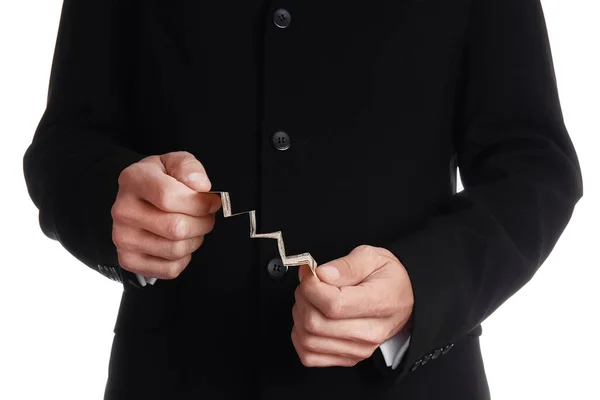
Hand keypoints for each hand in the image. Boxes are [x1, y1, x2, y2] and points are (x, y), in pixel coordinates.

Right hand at [111, 151, 220, 279]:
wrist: (138, 198)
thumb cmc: (161, 180)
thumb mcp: (175, 162)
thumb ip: (189, 168)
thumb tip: (200, 186)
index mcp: (133, 180)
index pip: (169, 197)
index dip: (199, 203)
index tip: (212, 202)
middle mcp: (123, 210)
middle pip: (176, 228)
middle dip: (202, 223)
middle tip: (206, 216)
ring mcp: (123, 238)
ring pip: (176, 250)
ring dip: (195, 240)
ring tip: (193, 227)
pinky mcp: (128, 260)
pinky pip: (170, 269)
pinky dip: (184, 259)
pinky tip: (179, 242)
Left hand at [292, 245, 413, 366]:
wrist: (406, 299)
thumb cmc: (388, 278)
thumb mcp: (371, 257)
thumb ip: (345, 265)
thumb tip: (321, 275)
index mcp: (380, 303)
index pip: (333, 304)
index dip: (311, 287)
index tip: (308, 273)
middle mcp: (370, 332)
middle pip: (315, 324)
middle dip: (303, 298)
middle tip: (308, 283)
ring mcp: (359, 349)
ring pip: (308, 340)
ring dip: (300, 316)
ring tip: (310, 299)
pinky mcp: (348, 358)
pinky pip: (310, 356)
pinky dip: (300, 337)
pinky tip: (310, 319)